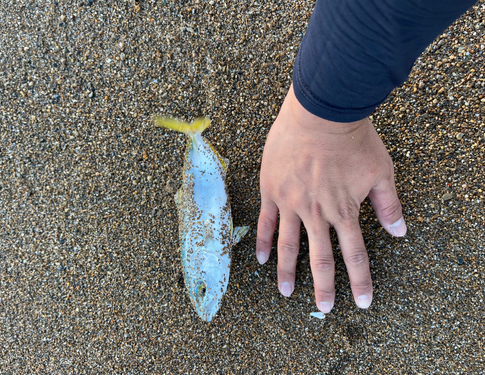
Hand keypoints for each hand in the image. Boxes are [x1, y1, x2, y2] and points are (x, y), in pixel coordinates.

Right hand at [257, 84, 405, 312]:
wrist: (321, 113)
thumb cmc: (353, 140)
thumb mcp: (381, 171)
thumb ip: (389, 205)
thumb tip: (399, 232)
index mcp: (344, 211)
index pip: (354, 255)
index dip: (359, 280)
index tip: (360, 302)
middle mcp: (316, 213)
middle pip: (320, 258)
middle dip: (323, 287)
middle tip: (324, 308)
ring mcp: (291, 203)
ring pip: (288, 245)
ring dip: (288, 272)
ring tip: (286, 292)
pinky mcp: (272, 190)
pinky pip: (265, 221)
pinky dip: (263, 242)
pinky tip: (260, 259)